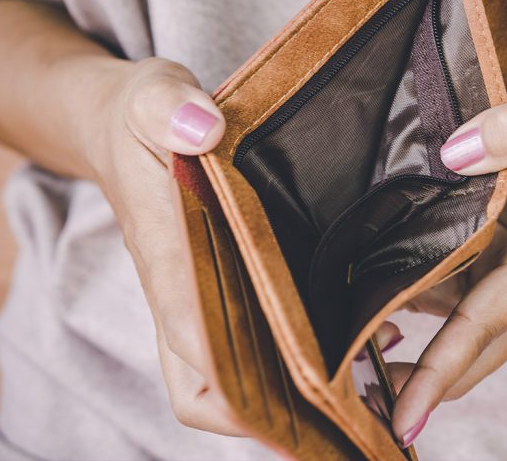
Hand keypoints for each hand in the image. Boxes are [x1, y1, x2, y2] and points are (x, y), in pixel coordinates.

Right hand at [86, 57, 406, 435]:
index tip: (304, 408)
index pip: (195, 353)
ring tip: (376, 371)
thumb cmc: (142, 117)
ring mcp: (207, 292)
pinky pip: (261, 331)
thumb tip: (201, 128)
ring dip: (299, 381)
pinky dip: (303, 343)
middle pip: (220, 387)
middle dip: (281, 407)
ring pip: (244, 367)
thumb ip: (166, 108)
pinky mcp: (227, 278)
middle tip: (359, 404)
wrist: (130, 123)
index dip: (240, 397)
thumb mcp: (152, 98)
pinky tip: (363, 324)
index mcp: (169, 263)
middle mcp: (188, 293)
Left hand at [390, 79, 506, 445]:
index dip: (438, 371)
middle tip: (354, 391)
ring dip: (412, 337)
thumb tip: (453, 154)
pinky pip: (460, 294)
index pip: (482, 324)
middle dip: (418, 379)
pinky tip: (380, 284)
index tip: (400, 417)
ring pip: (459, 326)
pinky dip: (422, 297)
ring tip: (348, 335)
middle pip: (471, 350)